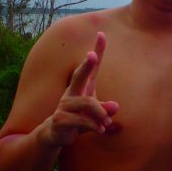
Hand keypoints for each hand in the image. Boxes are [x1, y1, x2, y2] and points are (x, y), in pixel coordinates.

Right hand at [43, 32, 118, 146]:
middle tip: (91, 55)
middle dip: (86, 65)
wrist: (56, 135)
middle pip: (79, 75)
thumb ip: (105, 109)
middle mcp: (71, 92)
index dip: (97, 51)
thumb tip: (115, 106)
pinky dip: (93, 125)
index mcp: (82, 87)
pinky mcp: (60, 118)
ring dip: (100, 113)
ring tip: (106, 122)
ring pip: (86, 103)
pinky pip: (80, 120)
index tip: (101, 34)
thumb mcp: (95, 115)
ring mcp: (64, 105)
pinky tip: (100, 130)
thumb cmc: (79, 119)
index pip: (91, 67)